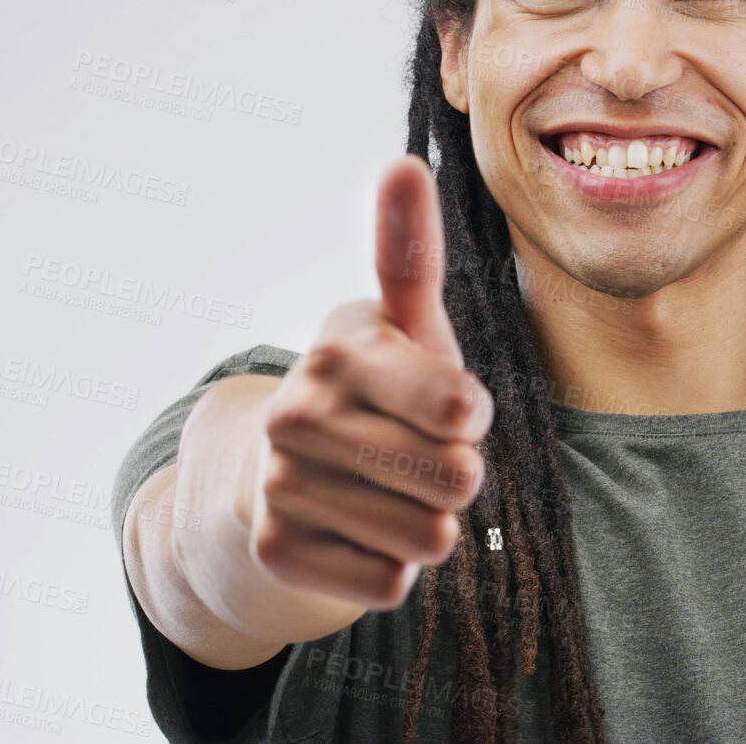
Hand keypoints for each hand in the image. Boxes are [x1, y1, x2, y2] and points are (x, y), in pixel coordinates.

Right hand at [247, 154, 492, 609]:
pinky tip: (361, 532)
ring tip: (391, 494)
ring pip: (429, 539)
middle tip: (418, 456)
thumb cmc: (374, 389)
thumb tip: (403, 162)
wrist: (273, 473)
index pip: (464, 408)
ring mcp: (280, 485)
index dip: (472, 417)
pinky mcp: (276, 550)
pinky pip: (390, 584)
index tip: (449, 406)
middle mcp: (298, 414)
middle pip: (456, 480)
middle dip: (456, 477)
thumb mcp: (404, 322)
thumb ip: (410, 252)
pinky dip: (392, 568)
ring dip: (428, 525)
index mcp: (341, 350)